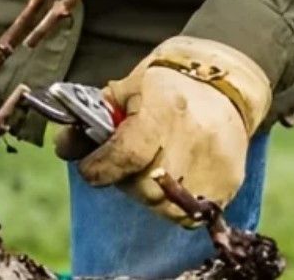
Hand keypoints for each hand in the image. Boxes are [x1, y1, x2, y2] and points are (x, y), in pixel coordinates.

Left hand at [56, 37, 271, 225]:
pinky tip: (167, 177)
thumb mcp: (121, 91)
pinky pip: (190, 213)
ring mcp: (216, 163)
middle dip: (122, 180)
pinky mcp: (230, 182)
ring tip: (145, 169)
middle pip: (144, 187)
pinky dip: (170, 201)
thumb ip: (88, 120)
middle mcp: (194, 137)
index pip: (128, 154)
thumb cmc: (161, 86)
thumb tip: (63, 148)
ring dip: (145, 194)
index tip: (88, 168)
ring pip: (165, 207)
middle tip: (120, 164)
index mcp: (164, 108)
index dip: (101, 167)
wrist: (221, 81)